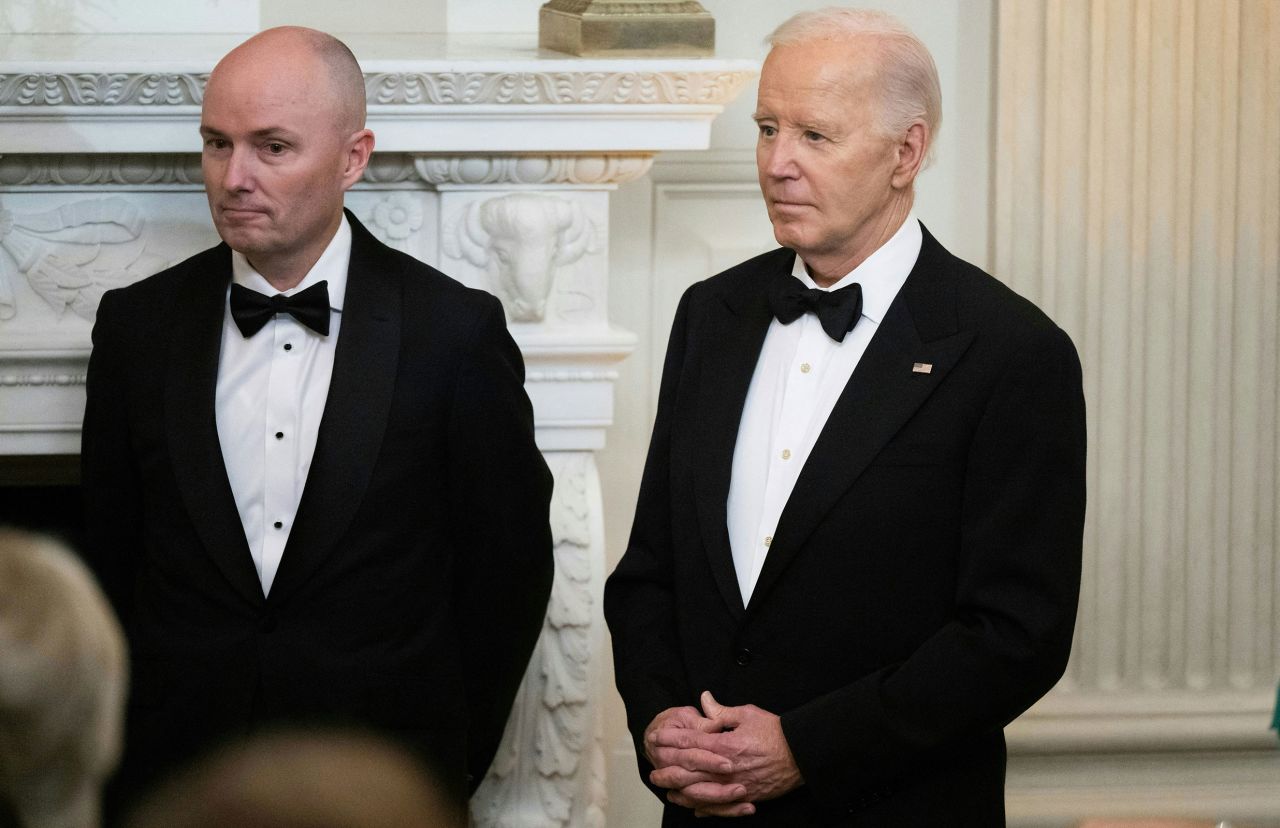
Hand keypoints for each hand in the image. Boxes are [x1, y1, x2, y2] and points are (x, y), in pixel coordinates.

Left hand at [653, 691, 803, 815]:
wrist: (802, 754)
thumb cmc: (776, 732)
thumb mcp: (748, 714)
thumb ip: (722, 711)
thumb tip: (704, 699)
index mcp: (725, 745)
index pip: (691, 742)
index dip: (671, 740)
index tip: (657, 737)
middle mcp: (727, 768)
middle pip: (690, 772)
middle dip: (669, 771)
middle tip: (653, 771)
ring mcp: (736, 786)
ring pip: (702, 793)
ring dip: (682, 792)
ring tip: (668, 791)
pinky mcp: (746, 797)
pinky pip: (721, 807)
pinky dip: (705, 808)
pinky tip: (693, 808)